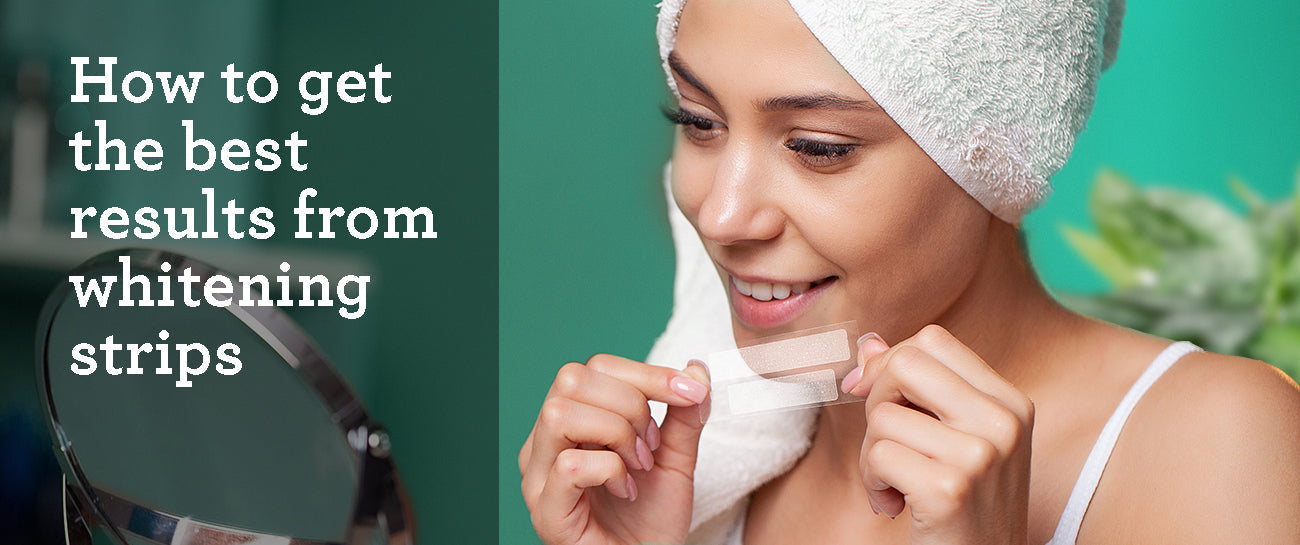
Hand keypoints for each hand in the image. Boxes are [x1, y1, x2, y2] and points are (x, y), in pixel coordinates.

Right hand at [520, 354, 710, 544]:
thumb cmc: (652, 518)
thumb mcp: (677, 458)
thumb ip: (684, 415)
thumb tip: (696, 368)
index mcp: (572, 420)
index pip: (595, 366)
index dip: (647, 373)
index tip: (689, 395)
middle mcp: (544, 441)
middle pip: (571, 379)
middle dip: (629, 404)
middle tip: (650, 445)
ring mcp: (538, 476)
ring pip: (560, 414)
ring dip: (616, 435)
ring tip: (637, 467)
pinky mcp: (545, 511)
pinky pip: (568, 465)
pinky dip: (608, 470)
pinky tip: (624, 489)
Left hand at [842, 325, 1033, 544]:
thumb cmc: (965, 509)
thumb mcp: (955, 441)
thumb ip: (918, 389)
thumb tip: (869, 342)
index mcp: (1010, 402)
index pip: (933, 340)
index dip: (890, 364)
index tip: (880, 399)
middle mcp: (1004, 422)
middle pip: (906, 363)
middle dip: (877, 401)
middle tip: (888, 443)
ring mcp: (980, 454)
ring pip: (883, 415)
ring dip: (872, 455)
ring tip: (897, 484)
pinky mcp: (949, 489)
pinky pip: (878, 456)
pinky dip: (872, 483)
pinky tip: (896, 505)